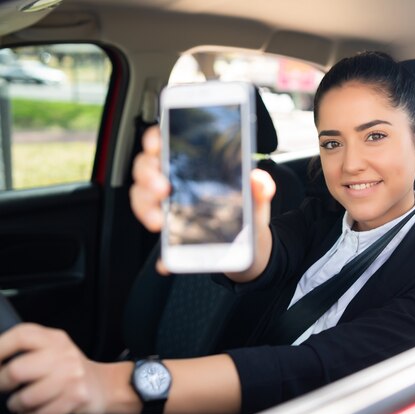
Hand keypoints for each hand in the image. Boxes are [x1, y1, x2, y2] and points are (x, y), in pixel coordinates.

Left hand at [0, 324, 106, 413]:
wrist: (105, 385)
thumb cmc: (68, 371)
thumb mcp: (53, 350)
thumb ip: (28, 350)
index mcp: (55, 338)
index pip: (22, 335)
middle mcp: (64, 354)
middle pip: (16, 370)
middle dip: (2, 384)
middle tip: (6, 387)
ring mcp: (72, 375)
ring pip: (25, 397)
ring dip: (18, 405)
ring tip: (24, 402)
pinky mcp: (76, 397)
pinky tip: (36, 412)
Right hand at [129, 126, 275, 275]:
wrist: (252, 249)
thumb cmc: (248, 213)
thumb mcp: (257, 198)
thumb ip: (260, 187)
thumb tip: (259, 180)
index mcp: (192, 166)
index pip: (165, 143)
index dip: (155, 139)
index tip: (157, 145)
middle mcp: (174, 183)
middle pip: (146, 170)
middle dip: (148, 176)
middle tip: (163, 187)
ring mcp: (168, 209)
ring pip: (141, 200)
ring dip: (145, 208)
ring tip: (159, 221)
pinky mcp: (172, 238)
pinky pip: (160, 247)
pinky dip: (161, 254)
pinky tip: (166, 261)